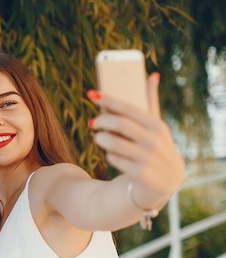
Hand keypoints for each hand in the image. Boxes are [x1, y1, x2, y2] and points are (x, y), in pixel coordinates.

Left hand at [89, 73, 184, 207]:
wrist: (165, 181)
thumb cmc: (155, 146)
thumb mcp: (155, 126)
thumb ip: (151, 102)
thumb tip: (152, 75)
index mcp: (156, 125)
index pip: (128, 107)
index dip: (108, 100)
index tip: (91, 94)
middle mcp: (154, 140)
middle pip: (119, 124)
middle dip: (101, 121)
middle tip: (92, 123)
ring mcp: (147, 157)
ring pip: (114, 143)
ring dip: (102, 139)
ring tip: (100, 138)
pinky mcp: (140, 173)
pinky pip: (114, 159)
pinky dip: (109, 155)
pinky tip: (112, 155)